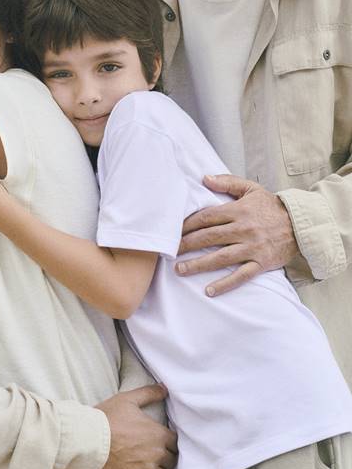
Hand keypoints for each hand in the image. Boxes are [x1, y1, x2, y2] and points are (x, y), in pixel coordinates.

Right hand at [95, 385, 175, 468]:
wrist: (88, 438)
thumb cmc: (107, 417)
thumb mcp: (128, 399)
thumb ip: (149, 393)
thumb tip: (164, 388)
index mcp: (158, 434)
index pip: (175, 443)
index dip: (168, 443)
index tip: (160, 443)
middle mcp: (157, 454)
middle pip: (171, 462)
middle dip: (163, 459)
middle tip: (151, 456)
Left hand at [177, 174, 298, 295]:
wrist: (301, 224)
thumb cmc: (272, 206)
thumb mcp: (251, 188)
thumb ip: (227, 182)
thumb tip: (204, 178)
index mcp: (238, 210)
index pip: (206, 217)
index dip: (187, 224)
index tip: (172, 230)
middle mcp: (243, 229)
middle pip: (209, 237)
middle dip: (186, 245)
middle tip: (168, 251)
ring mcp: (252, 247)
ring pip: (221, 258)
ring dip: (199, 264)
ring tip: (180, 270)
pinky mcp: (261, 263)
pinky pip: (241, 275)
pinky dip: (225, 284)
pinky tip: (209, 290)